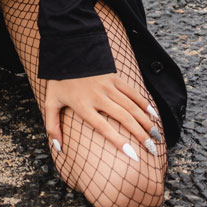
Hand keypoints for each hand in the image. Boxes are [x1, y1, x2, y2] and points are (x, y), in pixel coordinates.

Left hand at [45, 74, 160, 161]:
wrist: (66, 51)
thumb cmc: (58, 80)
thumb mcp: (50, 102)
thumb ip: (52, 126)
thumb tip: (58, 148)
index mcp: (83, 104)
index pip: (103, 127)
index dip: (119, 141)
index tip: (133, 155)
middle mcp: (98, 96)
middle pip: (124, 117)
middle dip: (141, 135)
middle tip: (152, 150)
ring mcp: (107, 85)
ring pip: (131, 106)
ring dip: (146, 122)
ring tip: (156, 137)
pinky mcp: (113, 77)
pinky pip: (132, 92)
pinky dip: (143, 103)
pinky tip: (153, 115)